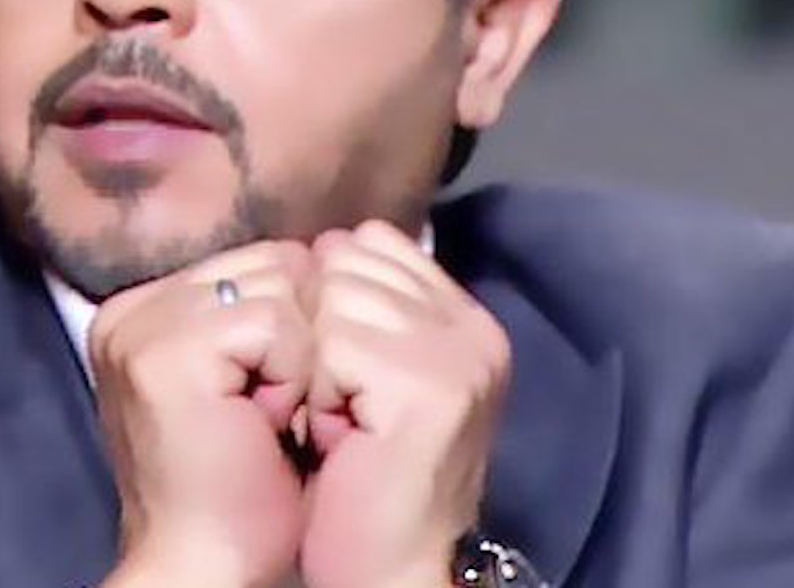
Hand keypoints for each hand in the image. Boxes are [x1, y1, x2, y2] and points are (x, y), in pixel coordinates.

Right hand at [91, 241, 314, 587]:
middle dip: (297, 336)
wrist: (203, 563)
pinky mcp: (165, 353)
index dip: (291, 326)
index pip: (256, 259)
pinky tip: (268, 422)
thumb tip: (322, 252)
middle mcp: (129, 308)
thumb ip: (257, 311)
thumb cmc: (239, 487)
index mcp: (140, 308)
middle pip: (271, 261)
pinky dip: (293, 374)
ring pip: (278, 283)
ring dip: (297, 357)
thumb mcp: (245, 379)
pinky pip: (275, 321)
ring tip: (266, 417)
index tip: (268, 398)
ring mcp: (140, 327)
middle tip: (269, 412)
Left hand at [297, 222, 510, 587]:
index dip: (331, 297)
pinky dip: (320, 394)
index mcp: (466, 318)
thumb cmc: (364, 476)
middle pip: (347, 259)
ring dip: (318, 364)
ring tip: (343, 421)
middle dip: (321, 329)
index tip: (345, 370)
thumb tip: (325, 243)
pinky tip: (343, 438)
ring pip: (336, 296)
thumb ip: (368, 304)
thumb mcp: (372, 373)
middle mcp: (474, 328)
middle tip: (343, 402)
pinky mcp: (431, 385)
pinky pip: (333, 344)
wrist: (392, 567)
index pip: (372, 239)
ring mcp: (459, 354)